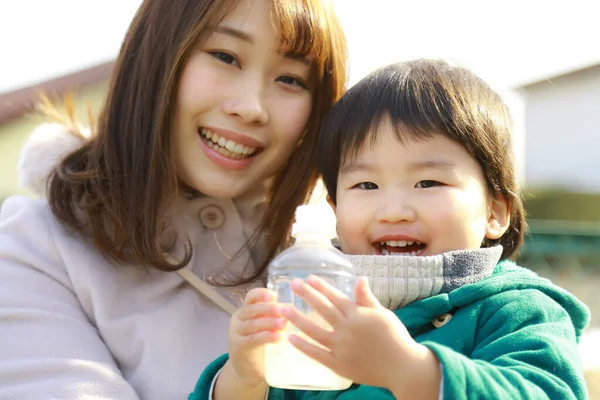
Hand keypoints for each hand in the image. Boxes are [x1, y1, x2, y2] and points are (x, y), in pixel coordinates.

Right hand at [226, 288, 284, 385]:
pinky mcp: (238, 347)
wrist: (246, 368)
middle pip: (251, 309)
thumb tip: (291, 308)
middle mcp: (238, 319)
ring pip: (252, 324)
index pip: (251, 297)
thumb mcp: (265, 326)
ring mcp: (236, 333)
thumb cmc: (259, 343)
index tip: (275, 296)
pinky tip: (278, 337)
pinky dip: (266, 337)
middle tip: (283, 310)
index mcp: (246, 310)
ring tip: (284, 324)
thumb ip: (273, 316)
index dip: (262, 294)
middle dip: (268, 308)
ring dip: (269, 322)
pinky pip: (252, 339)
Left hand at [282, 275, 439, 394]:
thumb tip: (359, 279)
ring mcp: (341, 347)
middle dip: (306, 295)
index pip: (335, 297)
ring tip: (284, 309)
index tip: (308, 278)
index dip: (321, 287)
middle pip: (322, 309)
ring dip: (298, 319)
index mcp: (358, 314)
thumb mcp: (382, 313)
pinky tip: (291, 338)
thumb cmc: (395, 338)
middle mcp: (347, 329)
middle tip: (292, 285)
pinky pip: (317, 354)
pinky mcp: (339, 364)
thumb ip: (366, 298)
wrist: (402, 367)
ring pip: (314, 331)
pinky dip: (303, 346)